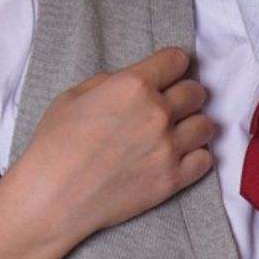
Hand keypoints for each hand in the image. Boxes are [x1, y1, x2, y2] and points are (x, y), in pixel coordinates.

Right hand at [21, 44, 216, 245]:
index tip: (169, 73)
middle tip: (172, 105)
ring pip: (206, 125)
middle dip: (184, 95)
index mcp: (133, 85)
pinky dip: (196, 157)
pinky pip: (205, 160)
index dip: (172, 65)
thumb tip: (134, 82)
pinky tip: (180, 157)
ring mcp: (168, 148)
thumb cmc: (54, 146)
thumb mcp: (73, 96)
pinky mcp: (172, 180)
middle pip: (196, 92)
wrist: (52, 198)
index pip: (177, 60)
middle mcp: (157, 113)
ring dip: (194, 125)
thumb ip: (112, 82)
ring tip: (178, 132)